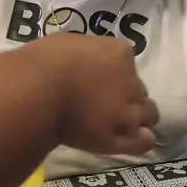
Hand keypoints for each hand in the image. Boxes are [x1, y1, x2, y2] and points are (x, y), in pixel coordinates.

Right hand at [33, 34, 158, 156]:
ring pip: (149, 114)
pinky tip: (134, 139)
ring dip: (138, 117)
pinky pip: (143, 142)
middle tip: (105, 104)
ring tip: (119, 123)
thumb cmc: (42, 63)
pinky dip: (141, 140)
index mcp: (119, 54)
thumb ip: (84, 55)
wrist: (37, 93)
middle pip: (139, 90)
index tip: (98, 81)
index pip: (127, 65)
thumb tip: (81, 63)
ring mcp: (128, 111)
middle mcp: (131, 81)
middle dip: (126, 96)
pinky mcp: (120, 137)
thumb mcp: (67, 44)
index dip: (114, 75)